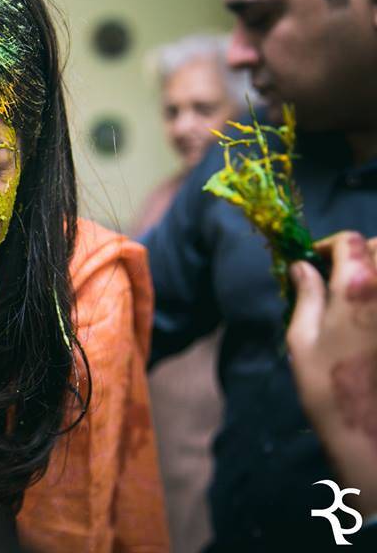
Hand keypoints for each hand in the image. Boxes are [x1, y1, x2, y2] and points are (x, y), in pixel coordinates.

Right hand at [288, 231, 376, 512]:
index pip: (350, 242)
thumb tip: (303, 267)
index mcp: (358, 287)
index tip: (317, 259)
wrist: (369, 431)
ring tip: (361, 292)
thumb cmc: (327, 386)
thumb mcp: (303, 339)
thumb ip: (307, 296)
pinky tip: (370, 315)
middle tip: (342, 271)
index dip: (331, 245)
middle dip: (363, 251)